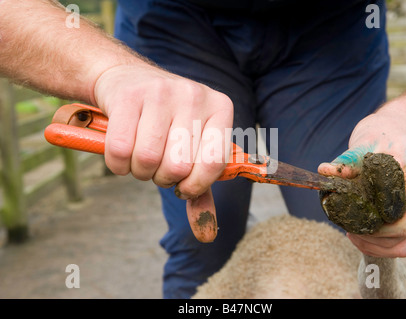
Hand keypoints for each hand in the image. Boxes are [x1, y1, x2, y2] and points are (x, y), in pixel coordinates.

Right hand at [94, 63, 233, 241]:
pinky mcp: (128, 96)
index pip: (214, 162)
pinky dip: (117, 165)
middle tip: (158, 166)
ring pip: (148, 160)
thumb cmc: (165, 122)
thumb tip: (206, 234)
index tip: (183, 186)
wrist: (127, 79)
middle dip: (163, 178)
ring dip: (140, 171)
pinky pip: (120, 152)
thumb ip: (200, 186)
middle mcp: (194, 95)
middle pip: (178, 166)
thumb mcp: (191, 145)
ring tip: (141, 157)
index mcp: (220, 108)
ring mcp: (161, 92)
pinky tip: (121, 154)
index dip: (195, 185)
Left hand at [318, 102, 405, 257]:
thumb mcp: (365, 141)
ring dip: (375, 245)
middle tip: (347, 229)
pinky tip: (357, 233)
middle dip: (373, 240)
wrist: (398, 131)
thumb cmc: (384, 135)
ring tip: (351, 233)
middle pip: (405, 238)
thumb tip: (324, 171)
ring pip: (403, 246)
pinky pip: (399, 241)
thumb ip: (347, 160)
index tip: (354, 224)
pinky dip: (379, 243)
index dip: (379, 230)